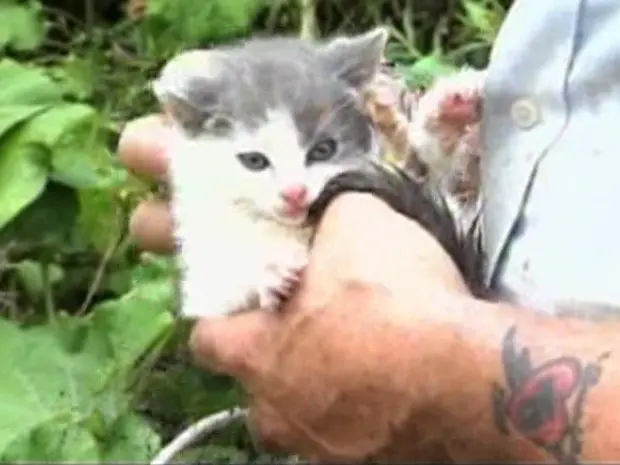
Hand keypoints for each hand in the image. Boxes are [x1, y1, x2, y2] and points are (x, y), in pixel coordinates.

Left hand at [119, 114, 470, 460]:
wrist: (467, 375)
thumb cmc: (392, 300)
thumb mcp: (356, 223)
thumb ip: (327, 216)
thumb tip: (330, 211)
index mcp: (257, 354)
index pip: (206, 339)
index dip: (224, 317)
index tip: (250, 302)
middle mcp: (278, 411)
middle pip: (257, 386)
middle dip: (279, 358)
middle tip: (317, 329)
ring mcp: (322, 446)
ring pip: (304, 415)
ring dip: (323, 388)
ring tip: (364, 357)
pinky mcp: (369, 462)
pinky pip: (353, 432)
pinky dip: (366, 410)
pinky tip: (396, 383)